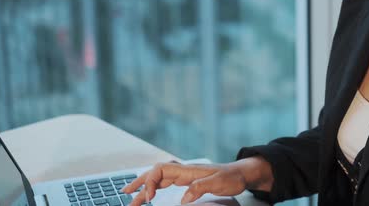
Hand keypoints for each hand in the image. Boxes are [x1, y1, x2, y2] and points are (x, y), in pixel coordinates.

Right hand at [122, 162, 246, 205]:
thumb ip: (200, 188)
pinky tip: (151, 193)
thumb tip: (183, 198)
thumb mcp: (219, 183)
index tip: (148, 197)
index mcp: (188, 170)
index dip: (151, 182)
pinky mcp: (188, 180)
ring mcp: (185, 175)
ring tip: (132, 196)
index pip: (161, 170)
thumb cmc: (233, 177)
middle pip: (156, 173)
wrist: (242, 173)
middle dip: (140, 182)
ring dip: (145, 185)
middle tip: (126, 194)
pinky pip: (167, 182)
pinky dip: (155, 186)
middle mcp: (184, 170)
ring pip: (159, 178)